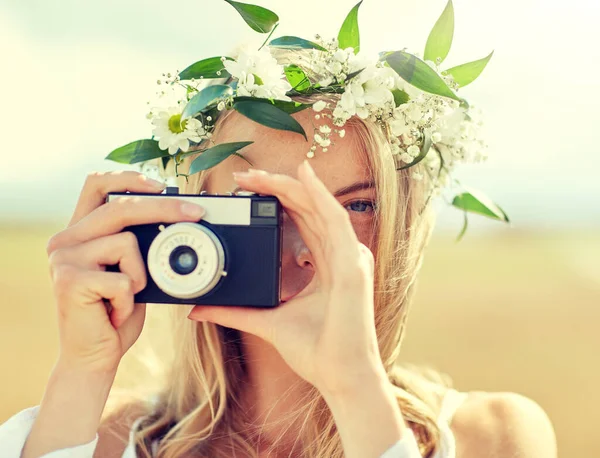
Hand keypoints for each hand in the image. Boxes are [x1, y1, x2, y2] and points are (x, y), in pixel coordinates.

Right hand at [46, 171, 204, 373]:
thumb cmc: (116, 312)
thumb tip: (179, 217)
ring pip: (126, 243)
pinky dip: (131, 300)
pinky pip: (124, 280)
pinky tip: (115, 313)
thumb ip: (138, 244)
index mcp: (79, 232)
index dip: (130, 178)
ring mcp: (63, 259)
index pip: (96, 184)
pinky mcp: (69, 282)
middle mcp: (65, 239)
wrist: (94, 356)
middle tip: (196, 213)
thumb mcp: (131, 271)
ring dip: (141, 276)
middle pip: (120, 207)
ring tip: (125, 298)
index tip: (163, 184)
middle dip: (165, 208)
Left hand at [187, 161, 386, 396]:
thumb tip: (199, 309)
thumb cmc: (316, 351)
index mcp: (327, 264)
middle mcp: (341, 255)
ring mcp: (350, 257)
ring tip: (259, 174)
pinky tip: (303, 174)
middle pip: (308, 208)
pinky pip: (335, 220)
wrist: (339, 376)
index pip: (302, 220)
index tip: (245, 191)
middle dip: (276, 188)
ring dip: (289, 185)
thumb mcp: (267, 321)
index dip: (277, 200)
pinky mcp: (352, 264)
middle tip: (242, 176)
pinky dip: (320, 194)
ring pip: (319, 206)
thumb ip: (235, 311)